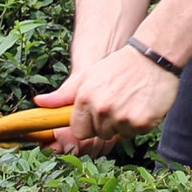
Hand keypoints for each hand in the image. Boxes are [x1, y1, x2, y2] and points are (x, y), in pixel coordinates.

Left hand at [38, 45, 177, 150]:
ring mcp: (122, 117)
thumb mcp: (87, 76)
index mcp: (85, 99)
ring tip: (130, 102)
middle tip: (118, 102)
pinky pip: (136, 133)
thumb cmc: (118, 66)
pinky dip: (140, 123)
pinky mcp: (142, 122)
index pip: (79, 131)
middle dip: (107, 124)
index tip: (97, 114)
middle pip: (99, 134)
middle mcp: (101, 109)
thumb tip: (39, 102)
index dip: (88, 124)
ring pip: (118, 135)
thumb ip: (64, 94)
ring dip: (124, 124)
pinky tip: (142, 105)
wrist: (152, 57)